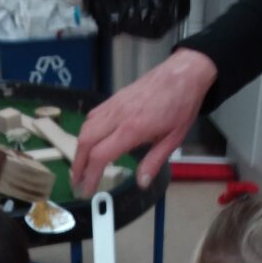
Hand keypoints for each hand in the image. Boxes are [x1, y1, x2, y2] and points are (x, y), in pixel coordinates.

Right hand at [71, 49, 217, 195]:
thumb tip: (142, 183)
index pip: (100, 156)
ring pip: (86, 127)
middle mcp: (118, 116)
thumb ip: (154, 162)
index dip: (90, 175)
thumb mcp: (173, 140)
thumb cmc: (181, 105)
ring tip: (81, 165)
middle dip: (78, 164)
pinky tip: (90, 142)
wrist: (184, 73)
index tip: (87, 189)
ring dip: (79, 149)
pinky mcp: (115, 98)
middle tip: (77, 181)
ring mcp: (114, 104)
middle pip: (85, 141)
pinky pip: (93, 116)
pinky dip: (86, 132)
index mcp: (132, 129)